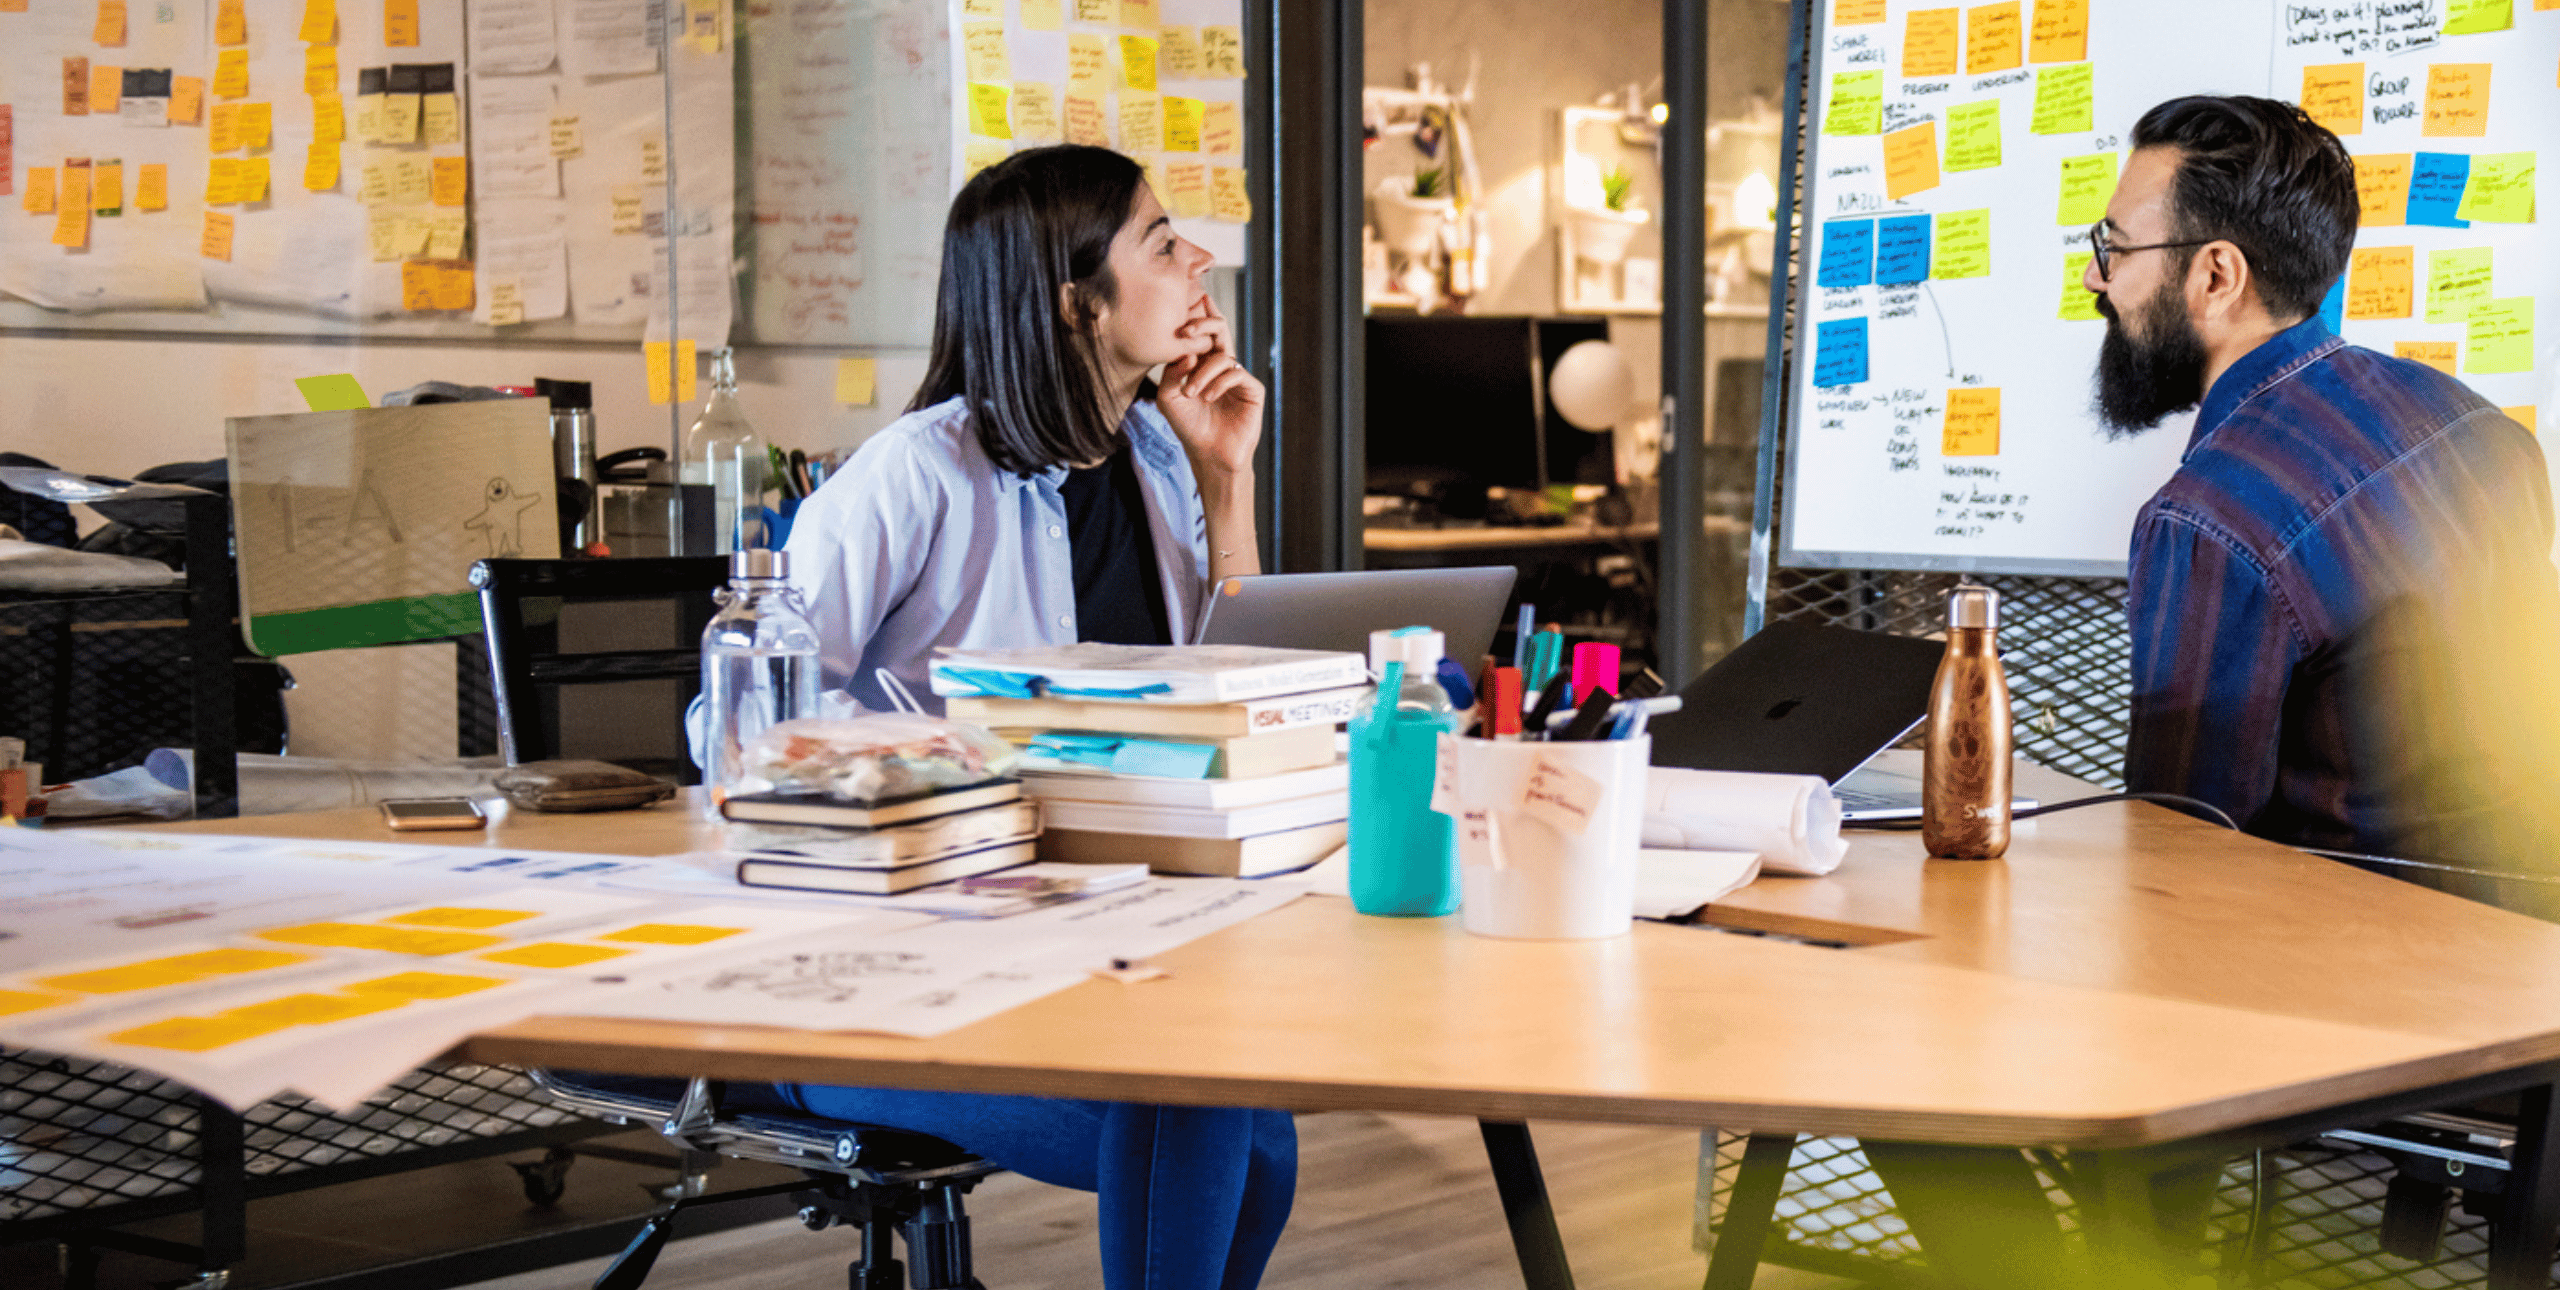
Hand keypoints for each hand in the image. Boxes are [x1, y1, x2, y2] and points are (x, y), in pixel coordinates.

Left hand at [1157, 295, 1262, 482]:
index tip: (1183, 310)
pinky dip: (1219, 383)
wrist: (1209, 455)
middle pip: (1219, 331)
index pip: (1203, 334)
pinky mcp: (1252, 390)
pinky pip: (1236, 374)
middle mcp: (1222, 366)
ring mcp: (1238, 377)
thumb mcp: (1169, 398)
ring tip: (1191, 393)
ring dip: (1203, 373)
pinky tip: (1206, 398)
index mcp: (1203, 364)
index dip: (1197, 318)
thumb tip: (1188, 353)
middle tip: (1187, 332)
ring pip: (1223, 356)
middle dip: (1203, 325)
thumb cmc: (1188, 427)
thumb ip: (1171, 373)